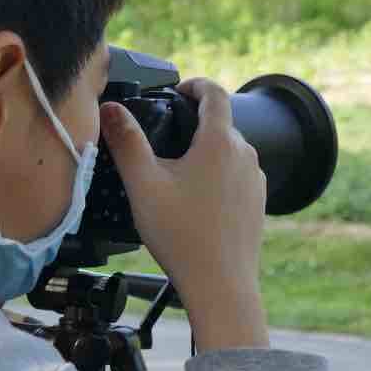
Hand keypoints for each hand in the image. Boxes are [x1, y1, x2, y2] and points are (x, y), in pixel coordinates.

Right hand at [99, 78, 268, 350]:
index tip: (179, 89)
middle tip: (165, 137)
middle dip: (195, 122)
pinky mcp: (259, 201)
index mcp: (219, 142)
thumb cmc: (182, 237)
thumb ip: (127, 142)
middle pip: (221, 123)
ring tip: (178, 172)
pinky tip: (197, 198)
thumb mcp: (144, 185)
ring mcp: (256, 179)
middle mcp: (245, 155)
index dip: (196, 84)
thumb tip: (111, 108)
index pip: (215, 93)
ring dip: (207, 149)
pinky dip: (219, 173)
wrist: (221, 286)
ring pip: (230, 150)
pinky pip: (238, 174)